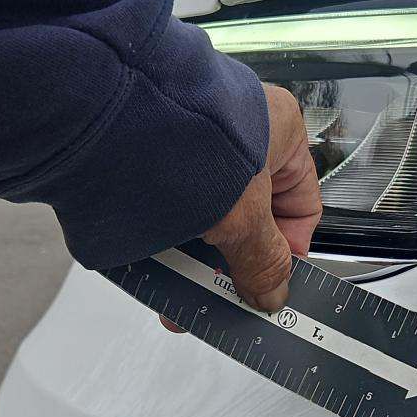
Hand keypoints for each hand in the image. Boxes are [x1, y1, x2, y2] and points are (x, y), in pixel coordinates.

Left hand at [163, 84, 321, 329]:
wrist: (115, 123)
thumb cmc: (189, 139)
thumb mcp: (243, 217)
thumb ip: (263, 261)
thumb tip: (272, 291)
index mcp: (280, 131)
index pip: (301, 205)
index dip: (289, 251)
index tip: (270, 284)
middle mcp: (240, 134)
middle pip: (250, 219)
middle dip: (233, 265)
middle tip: (223, 294)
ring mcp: (196, 144)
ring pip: (208, 219)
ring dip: (196, 261)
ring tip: (182, 290)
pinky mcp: (156, 158)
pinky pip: (172, 211)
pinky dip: (167, 243)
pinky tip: (159, 271)